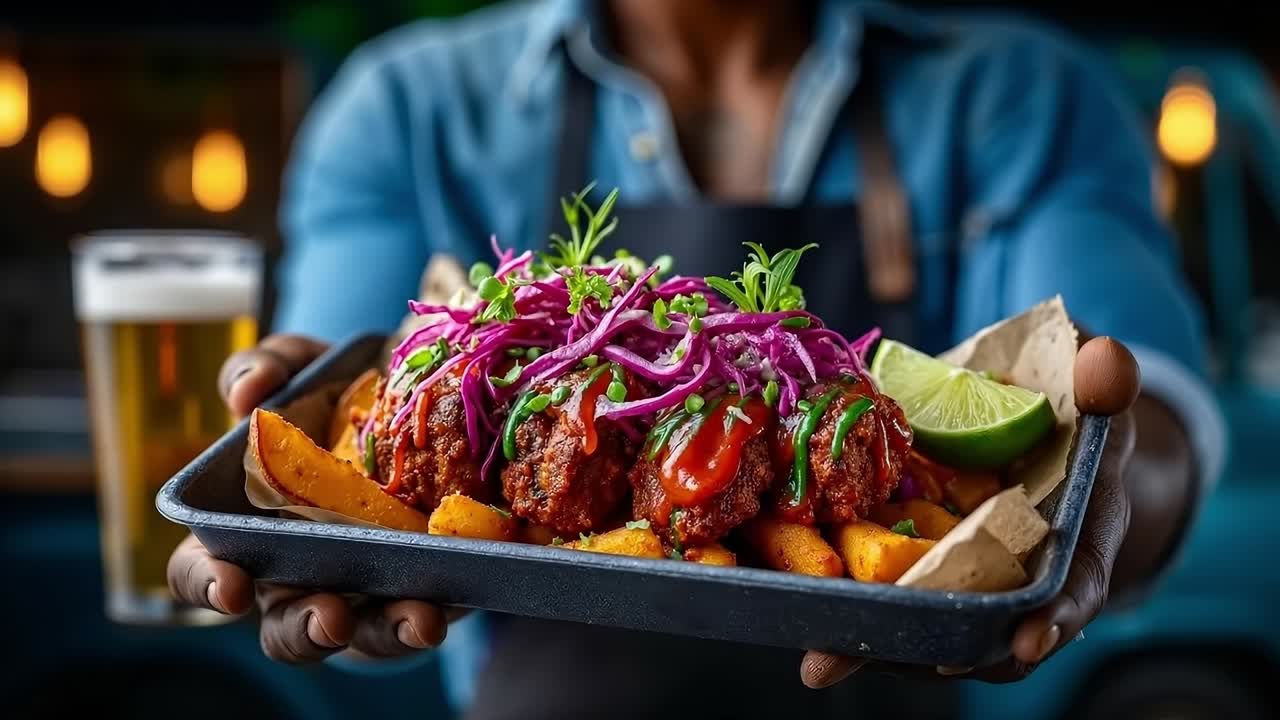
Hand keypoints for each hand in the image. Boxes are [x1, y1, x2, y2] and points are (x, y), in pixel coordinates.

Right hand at [167, 333, 450, 662]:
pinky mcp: (428, 594)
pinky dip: (431, 614)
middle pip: (286, 626)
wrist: (443, 406)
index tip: (230, 587)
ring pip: (363, 636)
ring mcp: (368, 592)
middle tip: (329, 616)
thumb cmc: (347, 401)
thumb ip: (271, 367)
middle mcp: (304, 573)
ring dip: (386, 631)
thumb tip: (246, 392)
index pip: (205, 568)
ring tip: (416, 620)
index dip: (207, 582)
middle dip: (305, 628)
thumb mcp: (311, 371)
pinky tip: (445, 606)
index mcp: (253, 528)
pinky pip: (422, 618)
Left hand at [800, 336, 1140, 686]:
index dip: (1059, 614)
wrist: (1037, 418)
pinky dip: (863, 619)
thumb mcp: (1093, 383)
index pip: (1077, 582)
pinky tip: (814, 629)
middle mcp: (1025, 571)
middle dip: (953, 652)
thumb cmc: (1071, 403)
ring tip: (830, 660)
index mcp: (1080, 531)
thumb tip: (1105, 359)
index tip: (1031, 639)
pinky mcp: (927, 568)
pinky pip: (899, 603)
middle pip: (996, 629)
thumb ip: (1103, 376)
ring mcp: (973, 575)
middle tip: (910, 662)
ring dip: (890, 648)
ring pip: (940, 629)